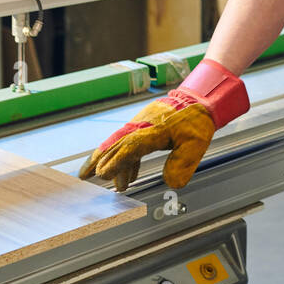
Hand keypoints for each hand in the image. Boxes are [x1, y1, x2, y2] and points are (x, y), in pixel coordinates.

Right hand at [79, 59, 248, 191]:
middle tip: (85, 176)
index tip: (102, 175)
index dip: (115, 162)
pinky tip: (129, 175)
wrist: (199, 100)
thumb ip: (183, 163)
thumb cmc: (197, 121)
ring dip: (112, 163)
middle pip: (115, 145)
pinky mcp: (143, 127)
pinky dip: (125, 159)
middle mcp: (141, 126)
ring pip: (119, 144)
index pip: (130, 147)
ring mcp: (140, 125)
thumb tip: (172, 183)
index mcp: (153, 130)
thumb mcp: (196, 144)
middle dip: (98, 161)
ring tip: (111, 182)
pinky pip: (128, 143)